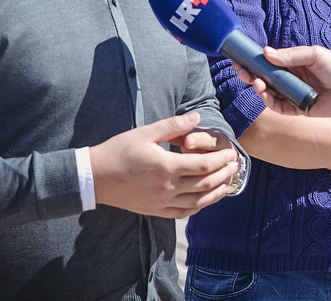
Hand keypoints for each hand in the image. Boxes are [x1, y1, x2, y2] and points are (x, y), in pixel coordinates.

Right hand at [89, 112, 239, 217]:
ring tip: (228, 182)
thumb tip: (197, 117)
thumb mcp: (146, 132)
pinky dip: (199, 207)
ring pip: (198, 202)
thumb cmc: (119, 151)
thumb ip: (174, 125)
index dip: (221, 159)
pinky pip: (184, 213)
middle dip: (224, 174)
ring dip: (217, 192)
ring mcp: (162, 202)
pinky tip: (206, 200)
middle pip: (206, 184)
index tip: (231, 152)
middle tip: (235, 165)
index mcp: (167, 166)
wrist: (96, 177)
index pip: (204, 165)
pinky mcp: (156, 210)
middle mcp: (168, 188)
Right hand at [235, 45, 330, 116]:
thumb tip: (266, 52)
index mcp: (292, 65)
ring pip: (269, 93)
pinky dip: (270, 101)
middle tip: (242, 72)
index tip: (240, 59)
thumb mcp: (313, 54)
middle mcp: (290, 80)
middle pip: (264, 79)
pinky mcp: (298, 109)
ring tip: (257, 83)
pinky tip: (266, 94)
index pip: (268, 64)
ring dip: (259, 88)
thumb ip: (290, 55)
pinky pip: (279, 107)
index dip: (253, 62)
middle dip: (251, 76)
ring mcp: (293, 95)